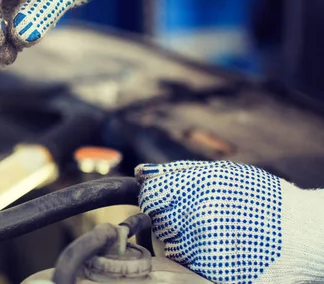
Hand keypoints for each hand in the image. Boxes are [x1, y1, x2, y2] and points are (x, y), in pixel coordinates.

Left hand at [136, 161, 323, 283]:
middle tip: (195, 214)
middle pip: (157, 221)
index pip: (150, 196)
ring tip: (210, 230)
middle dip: (168, 216)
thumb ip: (177, 173)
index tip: (165, 197)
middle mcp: (196, 221)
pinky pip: (187, 265)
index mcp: (197, 192)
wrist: (305, 236)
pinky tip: (216, 246)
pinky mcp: (212, 275)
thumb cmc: (263, 199)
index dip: (156, 195)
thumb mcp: (222, 174)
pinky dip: (194, 256)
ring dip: (180, 237)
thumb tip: (141, 174)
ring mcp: (204, 252)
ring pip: (169, 245)